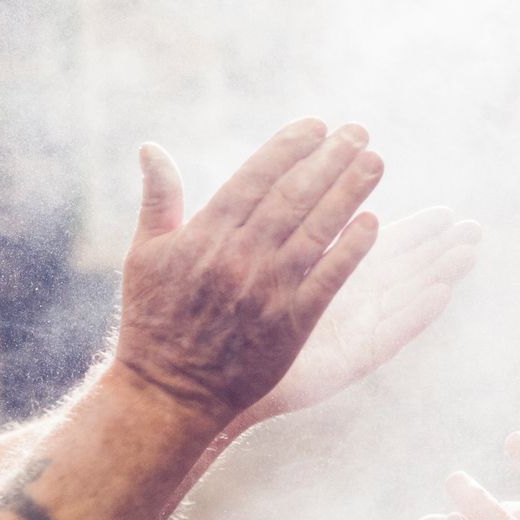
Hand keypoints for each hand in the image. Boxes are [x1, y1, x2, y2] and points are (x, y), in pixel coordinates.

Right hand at [114, 120, 382, 428]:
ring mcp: (269, 290)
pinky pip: (330, 278)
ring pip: (318, 230)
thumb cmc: (153, 321)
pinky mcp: (292, 324)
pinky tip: (372, 223)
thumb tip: (152, 148)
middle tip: (359, 132)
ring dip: (351, 193)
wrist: (169, 394)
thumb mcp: (144, 255)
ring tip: (375, 163)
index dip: (290, 147)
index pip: (255, 177)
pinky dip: (352, 249)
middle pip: (294, 196)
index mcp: (204, 236)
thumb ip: (158, 200)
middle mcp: (240, 258)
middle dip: (330, 160)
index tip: (318, 125)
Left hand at [244, 207, 480, 422]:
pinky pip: (390, 332)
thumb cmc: (223, 324)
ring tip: (469, 251)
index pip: (375, 246)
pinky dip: (416, 312)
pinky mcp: (351, 359)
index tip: (445, 213)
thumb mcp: (247, 268)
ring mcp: (351, 331)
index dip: (411, 229)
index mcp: (329, 276)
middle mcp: (346, 303)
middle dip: (436, 246)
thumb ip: (266, 230)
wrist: (213, 379)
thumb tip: (267, 189)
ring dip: (438, 271)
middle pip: (401, 269)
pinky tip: (440, 291)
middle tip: (473, 227)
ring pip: (404, 295)